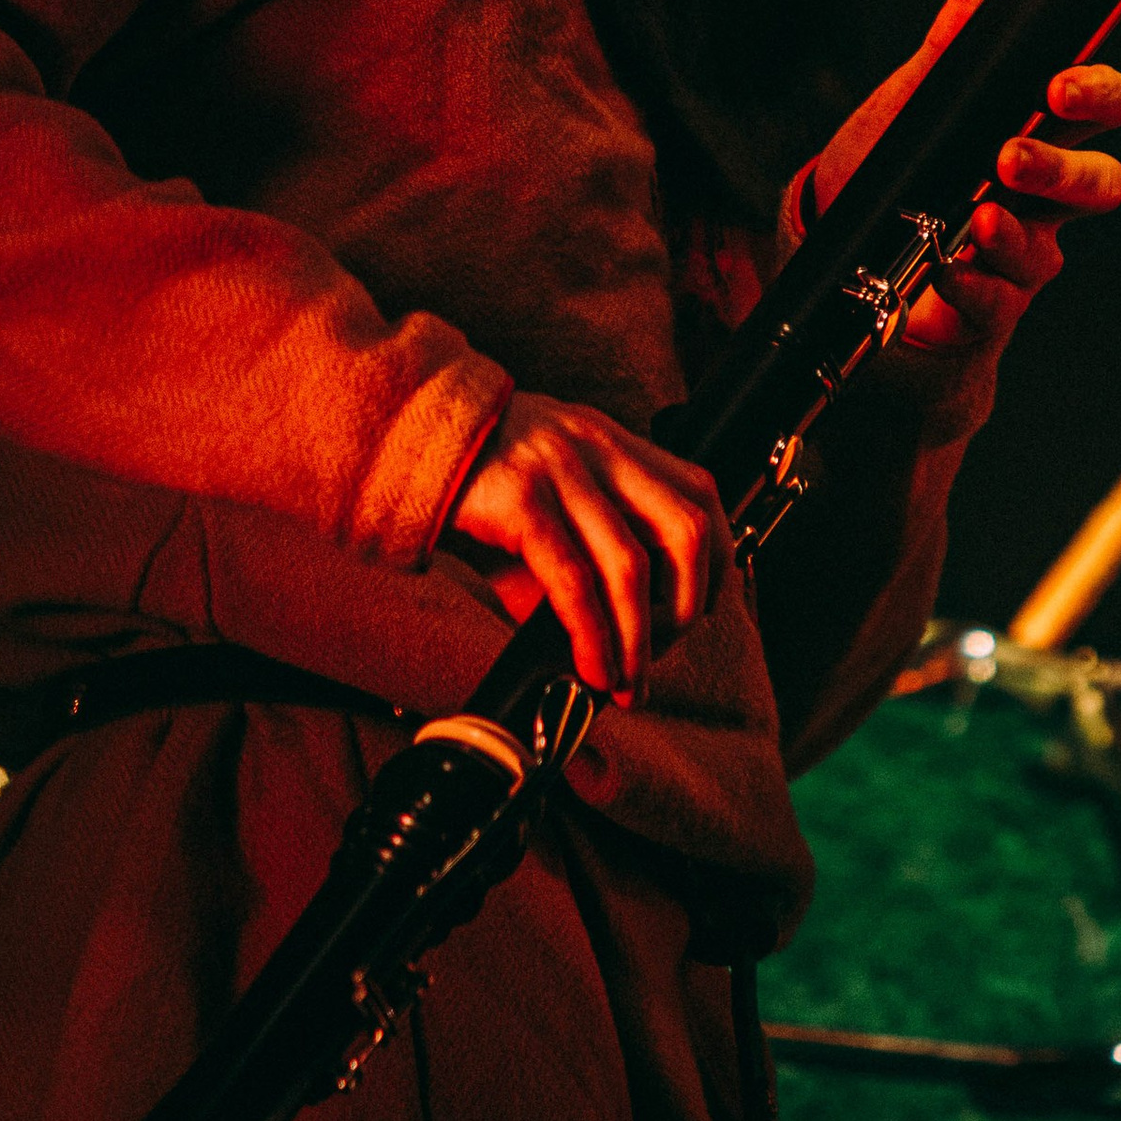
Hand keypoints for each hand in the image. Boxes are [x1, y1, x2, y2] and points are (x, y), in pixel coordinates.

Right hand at [447, 392, 726, 701]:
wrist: (403, 438)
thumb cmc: (478, 474)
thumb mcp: (552, 480)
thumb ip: (592, 525)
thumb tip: (625, 618)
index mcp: (612, 440)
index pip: (700, 492)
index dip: (716, 559)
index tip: (702, 608)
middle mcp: (596, 448)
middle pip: (683, 531)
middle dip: (685, 607)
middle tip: (660, 652)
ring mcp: (560, 472)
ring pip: (631, 567)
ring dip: (637, 640)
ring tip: (625, 682)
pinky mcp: (520, 502)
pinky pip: (573, 581)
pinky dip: (591, 635)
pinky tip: (589, 665)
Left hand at [801, 0, 1120, 359]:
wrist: (846, 268)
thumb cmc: (891, 179)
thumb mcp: (907, 110)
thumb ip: (945, 55)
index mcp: (1034, 138)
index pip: (1099, 111)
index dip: (1098, 96)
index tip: (1060, 87)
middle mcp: (1038, 201)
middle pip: (1101, 184)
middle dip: (1064, 168)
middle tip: (1010, 156)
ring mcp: (1016, 257)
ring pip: (1048, 251)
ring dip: (1013, 232)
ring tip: (977, 218)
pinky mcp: (985, 309)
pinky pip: (997, 303)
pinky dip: (971, 284)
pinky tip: (946, 269)